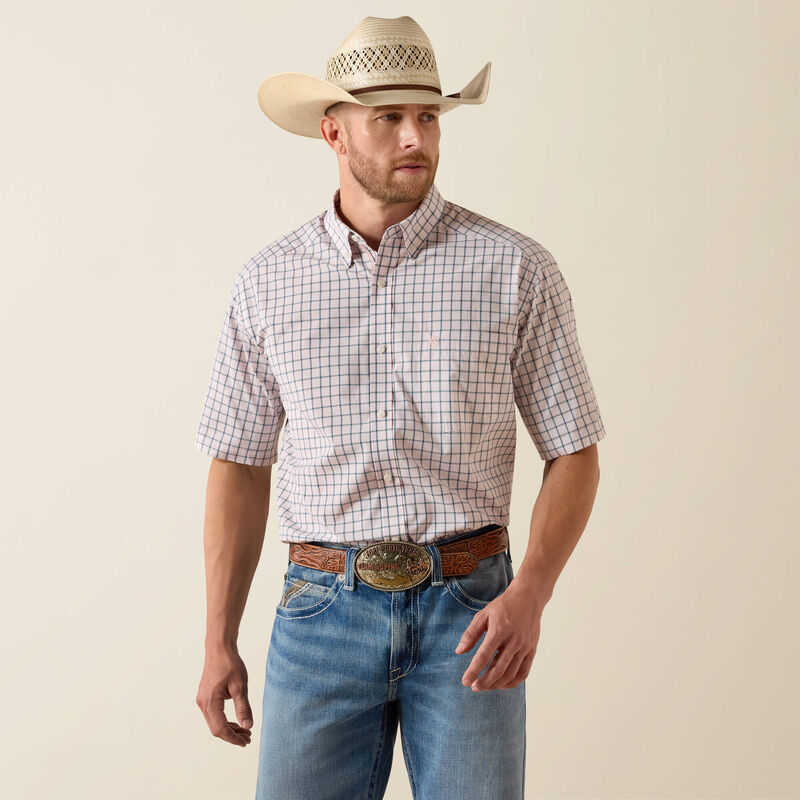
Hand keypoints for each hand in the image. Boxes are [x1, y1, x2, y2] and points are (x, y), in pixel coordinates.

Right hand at [196, 645, 253, 745]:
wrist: (219, 648)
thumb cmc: (230, 664)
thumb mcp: (240, 686)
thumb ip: (243, 707)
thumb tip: (248, 726)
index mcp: (210, 702)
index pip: (220, 729)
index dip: (233, 738)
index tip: (245, 742)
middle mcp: (202, 703)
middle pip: (216, 728)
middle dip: (232, 735)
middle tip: (248, 738)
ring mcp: (202, 700)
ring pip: (214, 722)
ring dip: (229, 728)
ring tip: (245, 731)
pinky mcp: (205, 696)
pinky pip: (213, 714)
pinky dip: (224, 720)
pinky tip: (236, 721)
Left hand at [454, 576, 542, 690]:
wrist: (528, 598)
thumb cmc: (503, 606)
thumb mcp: (483, 615)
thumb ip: (470, 634)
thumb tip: (459, 651)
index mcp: (498, 631)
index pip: (483, 657)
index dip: (473, 671)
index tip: (465, 681)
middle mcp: (513, 641)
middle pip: (497, 670)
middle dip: (484, 682)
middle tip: (474, 687)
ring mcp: (524, 647)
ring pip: (510, 674)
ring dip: (496, 684)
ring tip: (485, 686)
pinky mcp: (532, 650)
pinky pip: (523, 673)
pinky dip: (512, 682)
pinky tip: (502, 684)